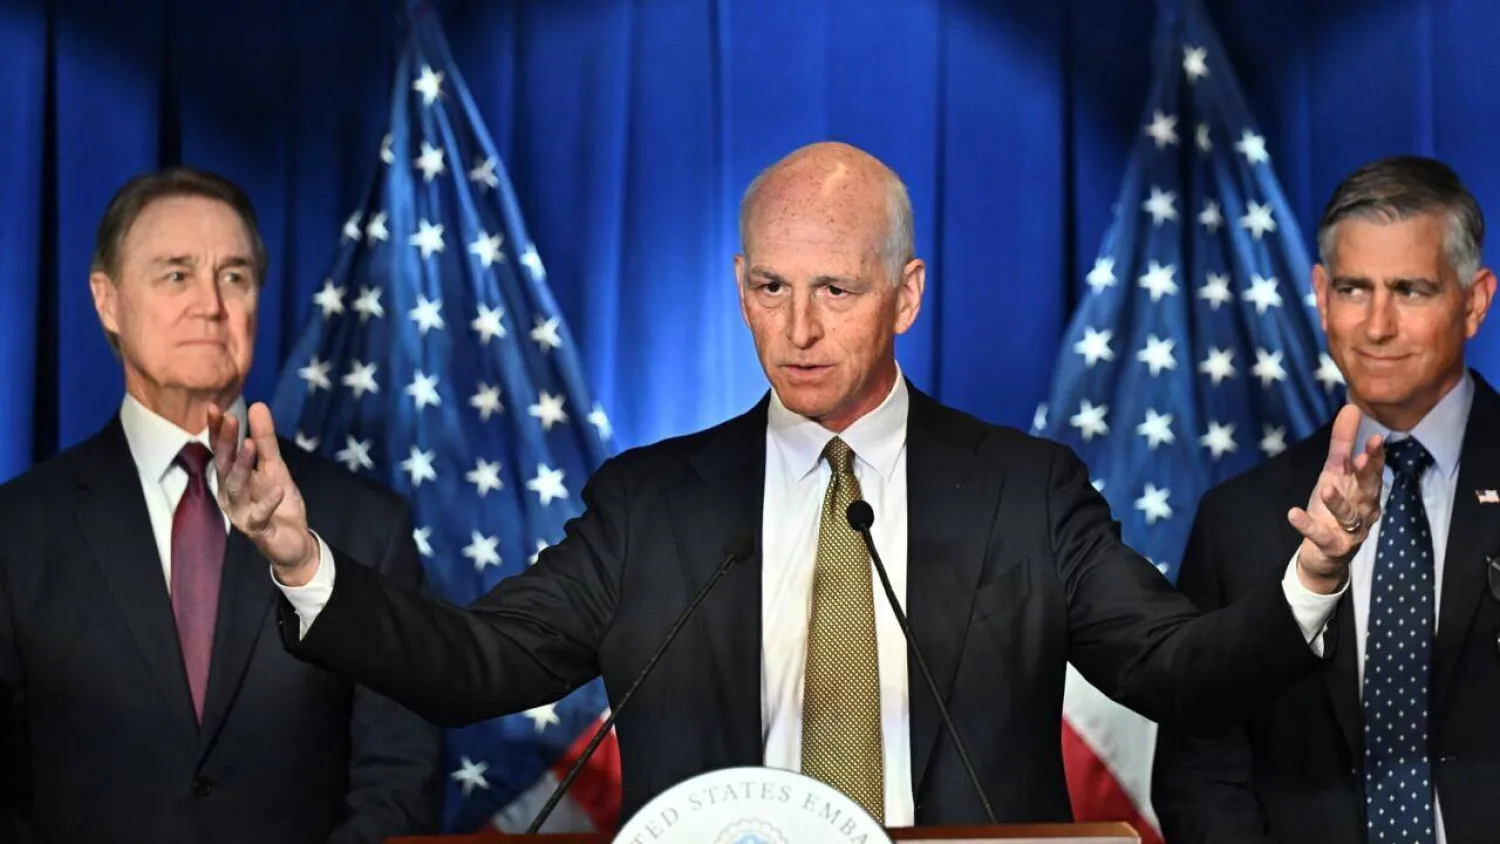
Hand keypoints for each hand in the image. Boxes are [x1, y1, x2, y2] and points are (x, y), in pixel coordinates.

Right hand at [209, 401, 319, 586]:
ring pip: (236, 488)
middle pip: (223, 465)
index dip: (217, 430)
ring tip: (250, 444)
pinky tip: (277, 489)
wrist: (294, 540)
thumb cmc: (277, 501)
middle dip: (226, 442)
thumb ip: (266, 438)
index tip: (215, 408)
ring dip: (242, 466)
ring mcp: (241, 513)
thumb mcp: (274, 466)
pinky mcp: (258, 529)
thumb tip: (257, 405)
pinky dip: (268, 502)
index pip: (220, 450)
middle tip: (229, 419)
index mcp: (231, 477)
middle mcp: (230, 494)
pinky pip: (260, 515)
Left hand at [1288, 404, 1384, 593]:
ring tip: (1325, 488)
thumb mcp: (1334, 472)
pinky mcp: (1332, 547)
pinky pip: (1320, 535)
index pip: (1373, 471)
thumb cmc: (1333, 507)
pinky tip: (1293, 514)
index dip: (1375, 456)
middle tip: (1361, 458)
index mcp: (1364, 490)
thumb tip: (1351, 407)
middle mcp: (1363, 510)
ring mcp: (1350, 531)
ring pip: (1347, 515)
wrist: (1324, 552)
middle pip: (1368, 491)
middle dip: (1366, 474)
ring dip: (1337, 502)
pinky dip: (1307, 526)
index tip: (1376, 437)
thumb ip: (1343, 442)